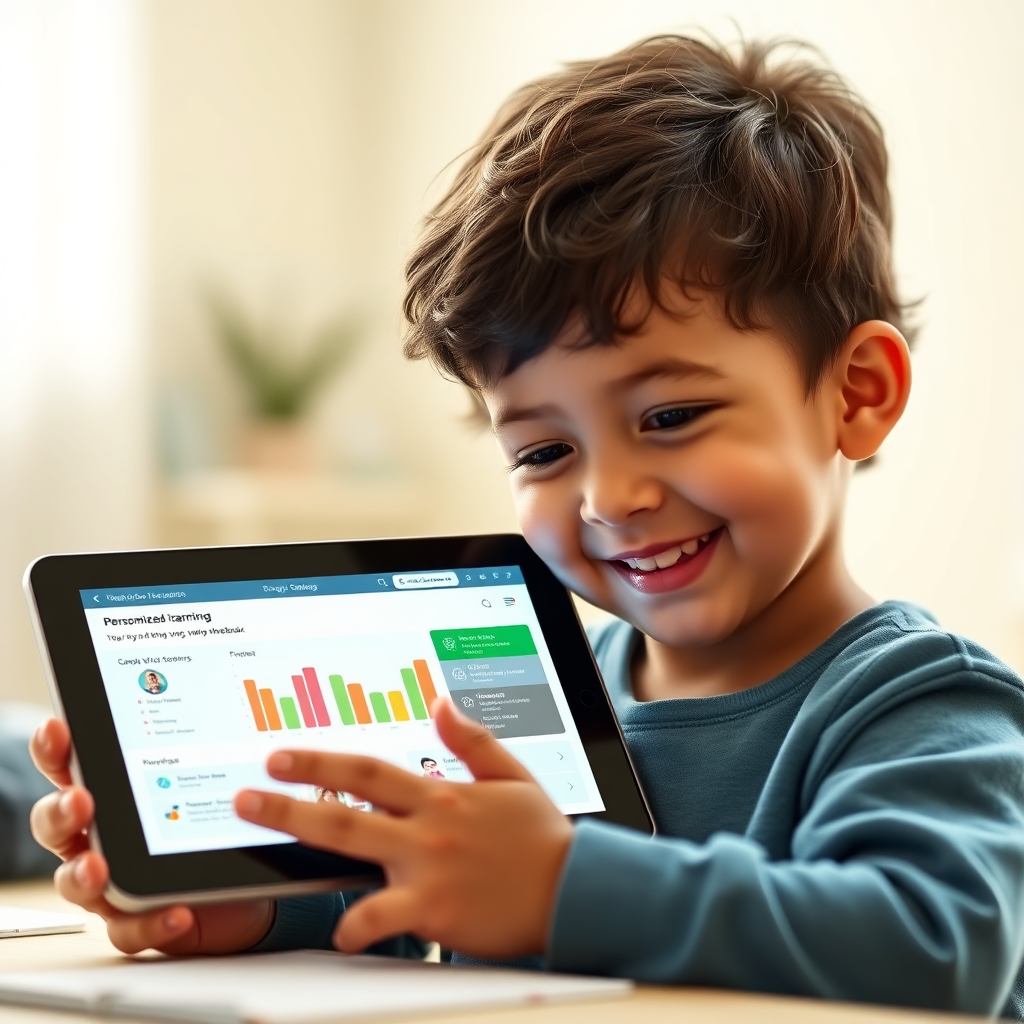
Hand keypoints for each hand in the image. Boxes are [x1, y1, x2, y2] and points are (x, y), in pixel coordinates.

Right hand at [29, 718, 274, 954]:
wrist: (244, 875)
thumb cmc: (210, 816)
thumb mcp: (206, 774)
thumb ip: (195, 746)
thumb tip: (211, 693)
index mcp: (109, 792)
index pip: (69, 766)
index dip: (54, 749)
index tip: (57, 729)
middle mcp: (99, 836)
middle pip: (57, 823)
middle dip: (61, 811)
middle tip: (81, 801)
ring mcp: (112, 882)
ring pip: (75, 881)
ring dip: (82, 874)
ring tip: (98, 868)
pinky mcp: (139, 920)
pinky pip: (130, 929)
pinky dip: (149, 923)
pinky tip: (174, 911)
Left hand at [235, 700, 573, 958]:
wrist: (574, 888)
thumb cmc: (542, 837)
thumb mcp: (512, 775)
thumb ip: (472, 739)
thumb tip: (440, 701)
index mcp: (442, 794)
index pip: (369, 770)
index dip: (320, 761)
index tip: (282, 755)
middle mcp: (427, 826)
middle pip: (345, 805)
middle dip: (289, 796)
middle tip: (248, 792)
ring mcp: (427, 867)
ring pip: (351, 848)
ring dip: (302, 837)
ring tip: (265, 832)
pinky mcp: (434, 910)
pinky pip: (381, 918)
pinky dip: (355, 926)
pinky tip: (340, 932)